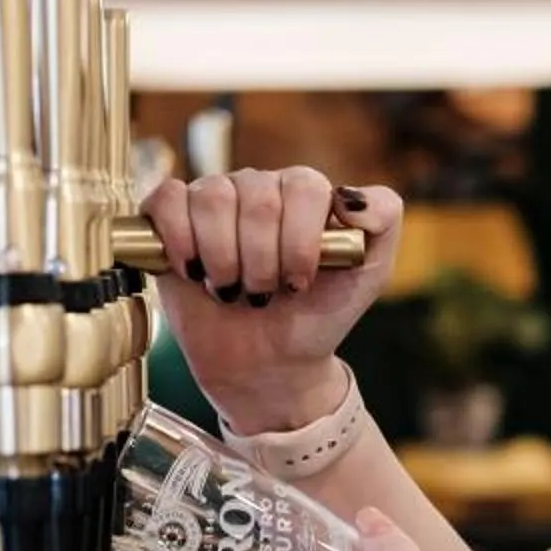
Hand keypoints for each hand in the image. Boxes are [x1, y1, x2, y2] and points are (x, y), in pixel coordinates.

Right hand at [142, 168, 406, 433]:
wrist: (269, 362)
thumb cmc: (317, 315)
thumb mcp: (369, 273)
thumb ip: (382, 221)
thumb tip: (350, 195)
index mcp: (305, 192)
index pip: (303, 187)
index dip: (299, 243)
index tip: (299, 284)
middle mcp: (258, 187)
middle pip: (256, 196)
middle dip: (262, 261)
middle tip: (264, 294)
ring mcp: (213, 199)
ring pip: (212, 198)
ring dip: (223, 259)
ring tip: (231, 289)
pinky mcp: (171, 217)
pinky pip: (168, 199)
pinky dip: (178, 238)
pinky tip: (193, 271)